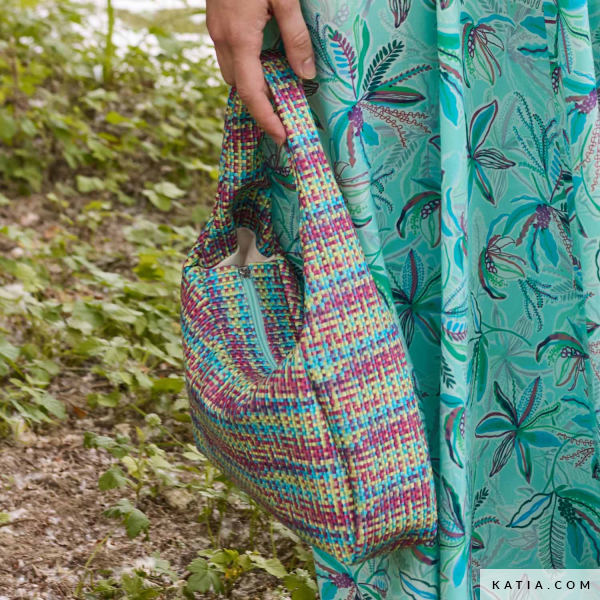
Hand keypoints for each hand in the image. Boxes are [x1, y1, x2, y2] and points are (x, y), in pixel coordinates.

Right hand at [206, 0, 314, 145]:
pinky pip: (228, 53)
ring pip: (230, 70)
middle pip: (237, 86)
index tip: (282, 137)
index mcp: (239, 38)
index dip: (266, 119)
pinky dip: (245, 66)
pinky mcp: (216, 18)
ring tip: (276, 91)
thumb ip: (295, 37)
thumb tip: (305, 75)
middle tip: (283, 115)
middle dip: (258, 104)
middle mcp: (221, 38)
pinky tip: (264, 60)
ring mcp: (215, 28)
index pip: (251, 93)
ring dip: (251, 84)